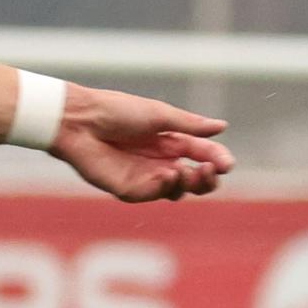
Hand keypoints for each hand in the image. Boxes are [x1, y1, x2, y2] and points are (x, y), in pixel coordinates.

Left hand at [50, 84, 233, 201]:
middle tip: (212, 171)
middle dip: (209, 178)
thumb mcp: (159, 115)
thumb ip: (189, 125)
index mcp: (169, 141)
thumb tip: (222, 126)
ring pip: (178, 191)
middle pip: (195, 179)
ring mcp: (144, 177)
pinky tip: (169, 174)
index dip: (217, 159)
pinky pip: (154, 195)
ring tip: (184, 170)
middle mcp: (160, 161)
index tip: (227, 163)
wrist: (80, 121)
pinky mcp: (127, 189)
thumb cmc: (116, 111)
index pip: (202, 154)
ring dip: (189, 183)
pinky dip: (167, 188)